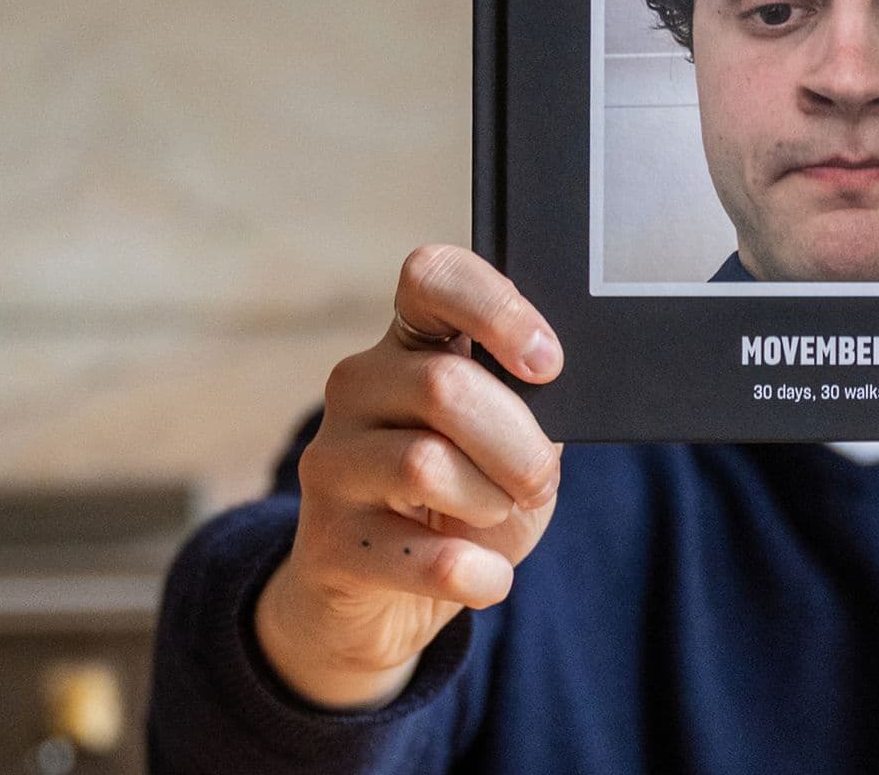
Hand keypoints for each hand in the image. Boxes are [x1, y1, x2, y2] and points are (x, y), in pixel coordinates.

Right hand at [254, 245, 565, 709]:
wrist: (387, 601)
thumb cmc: (463, 503)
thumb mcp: (509, 444)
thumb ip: (528, 408)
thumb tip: (553, 392)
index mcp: (409, 344)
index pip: (432, 278)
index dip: (496, 310)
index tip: (547, 363)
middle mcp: (357, 387)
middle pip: (444, 386)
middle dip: (519, 445)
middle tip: (536, 481)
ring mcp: (330, 463)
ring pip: (425, 465)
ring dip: (491, 504)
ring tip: (493, 519)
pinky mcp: (325, 544)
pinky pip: (425, 556)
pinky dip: (480, 573)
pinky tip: (486, 575)